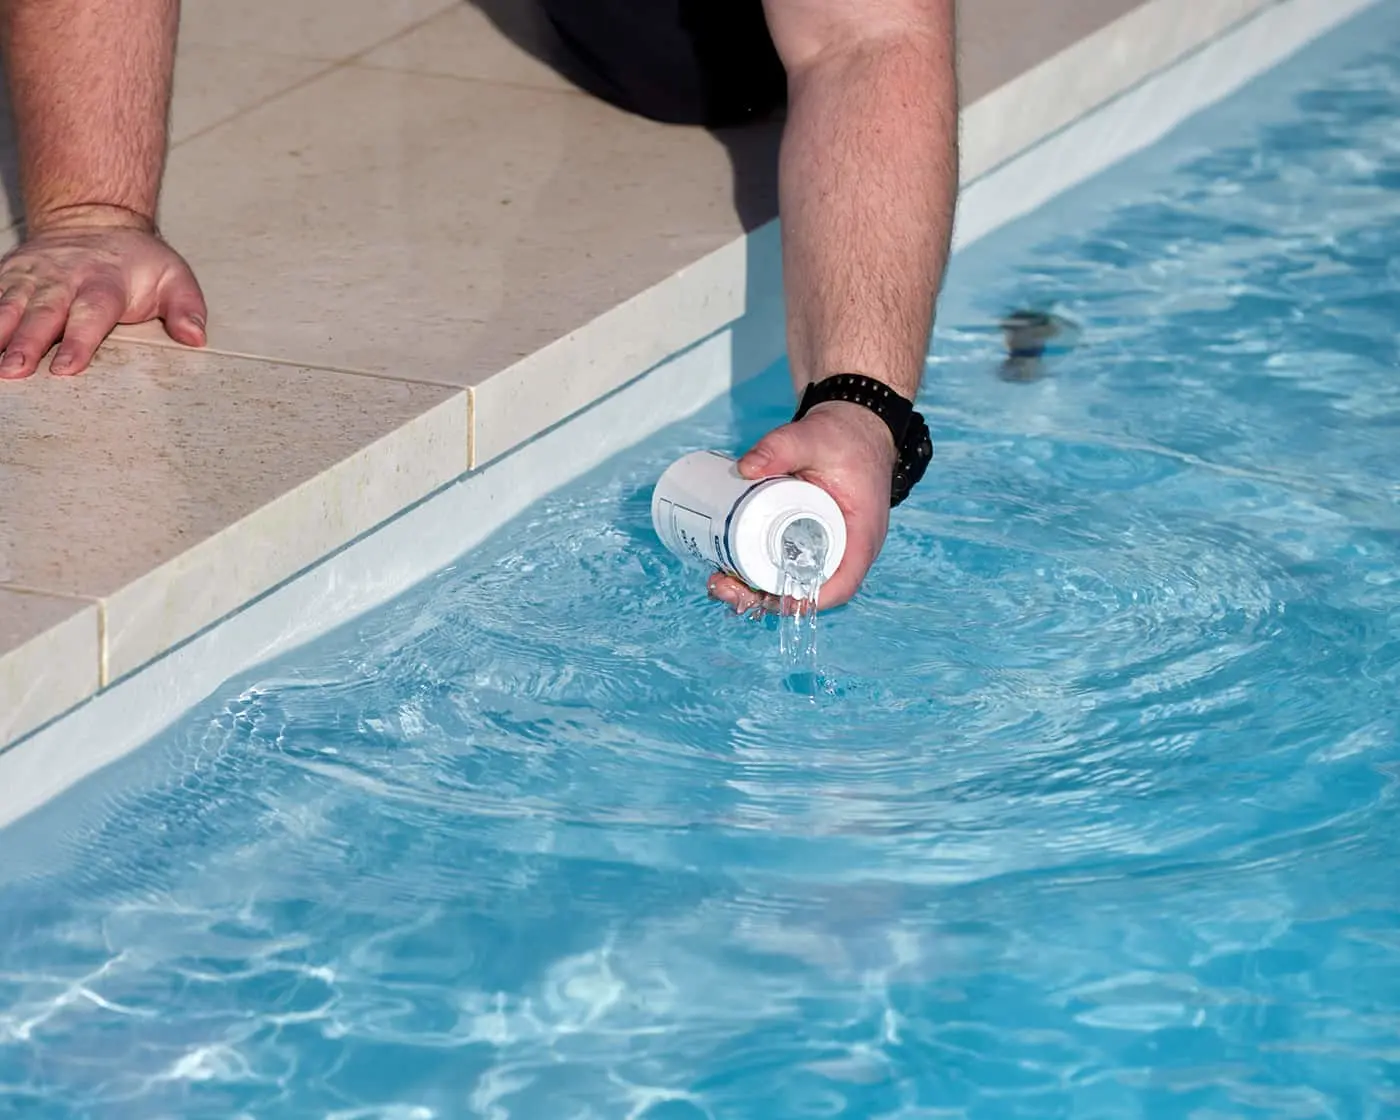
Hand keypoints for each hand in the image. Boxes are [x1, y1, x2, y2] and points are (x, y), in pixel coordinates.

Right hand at [0, 213, 205, 378]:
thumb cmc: (136, 260)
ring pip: (8, 304)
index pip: (92, 314)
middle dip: (26, 342)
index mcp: (105, 282)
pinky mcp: (9, 274)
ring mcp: (32, 275)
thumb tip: (196, 337)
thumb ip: (186, 308)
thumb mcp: (174, 276)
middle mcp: (63, 278)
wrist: (95, 217)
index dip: (79, 342)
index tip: (65, 368)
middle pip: (43, 313)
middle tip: (13, 370)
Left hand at [708, 400, 898, 614]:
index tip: (766, 598)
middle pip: (808, 591)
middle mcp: (847, 549)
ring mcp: (828, 546)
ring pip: (794, 583)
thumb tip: (743, 468)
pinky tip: (731, 573)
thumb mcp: (812, 438)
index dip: (804, 599)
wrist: (853, 427)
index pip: (841, 584)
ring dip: (756, 591)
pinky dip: (761, 575)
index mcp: (859, 535)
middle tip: (723, 585)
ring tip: (719, 581)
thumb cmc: (843, 437)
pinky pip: (789, 566)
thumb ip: (780, 447)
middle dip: (764, 598)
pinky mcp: (809, 538)